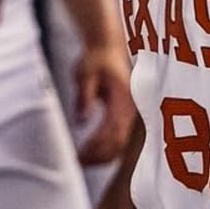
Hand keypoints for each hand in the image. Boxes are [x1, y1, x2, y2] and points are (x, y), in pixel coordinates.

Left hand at [74, 43, 134, 165]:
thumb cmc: (95, 59)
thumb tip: (81, 121)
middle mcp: (130, 107)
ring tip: (82, 160)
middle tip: (79, 161)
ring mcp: (130, 112)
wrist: (107, 47)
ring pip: (121, 142)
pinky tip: (92, 154)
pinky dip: (107, 148)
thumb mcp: (84, 74)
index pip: (113, 129)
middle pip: (119, 141)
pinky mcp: (125, 114)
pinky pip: (120, 137)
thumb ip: (84, 96)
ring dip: (103, 155)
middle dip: (100, 155)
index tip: (81, 155)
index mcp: (122, 97)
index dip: (98, 146)